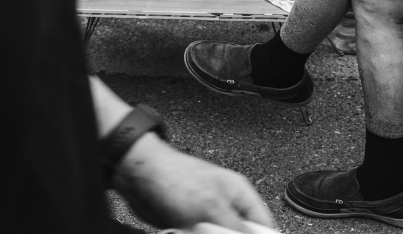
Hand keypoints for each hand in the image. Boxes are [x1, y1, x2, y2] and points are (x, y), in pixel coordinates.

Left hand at [113, 134, 274, 232]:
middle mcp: (225, 205)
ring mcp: (206, 216)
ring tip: (189, 229)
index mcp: (239, 194)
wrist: (139, 176)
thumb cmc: (175, 177)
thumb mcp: (212, 207)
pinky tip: (180, 230)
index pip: (263, 224)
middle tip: (209, 232)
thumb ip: (236, 229)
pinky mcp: (188, 225)